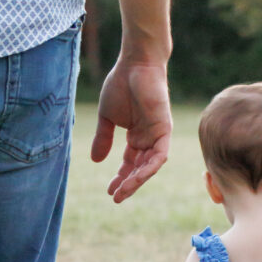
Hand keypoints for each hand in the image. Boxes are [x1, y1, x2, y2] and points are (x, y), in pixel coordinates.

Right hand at [91, 59, 171, 202]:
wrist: (135, 64)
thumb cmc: (122, 85)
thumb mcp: (108, 118)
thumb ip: (104, 139)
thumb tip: (96, 161)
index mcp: (137, 136)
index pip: (130, 163)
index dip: (120, 178)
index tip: (109, 191)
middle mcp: (149, 139)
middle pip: (140, 168)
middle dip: (128, 184)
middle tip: (116, 197)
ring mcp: (158, 135)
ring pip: (150, 166)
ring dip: (137, 180)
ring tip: (123, 192)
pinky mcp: (165, 130)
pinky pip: (159, 155)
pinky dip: (149, 168)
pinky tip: (137, 177)